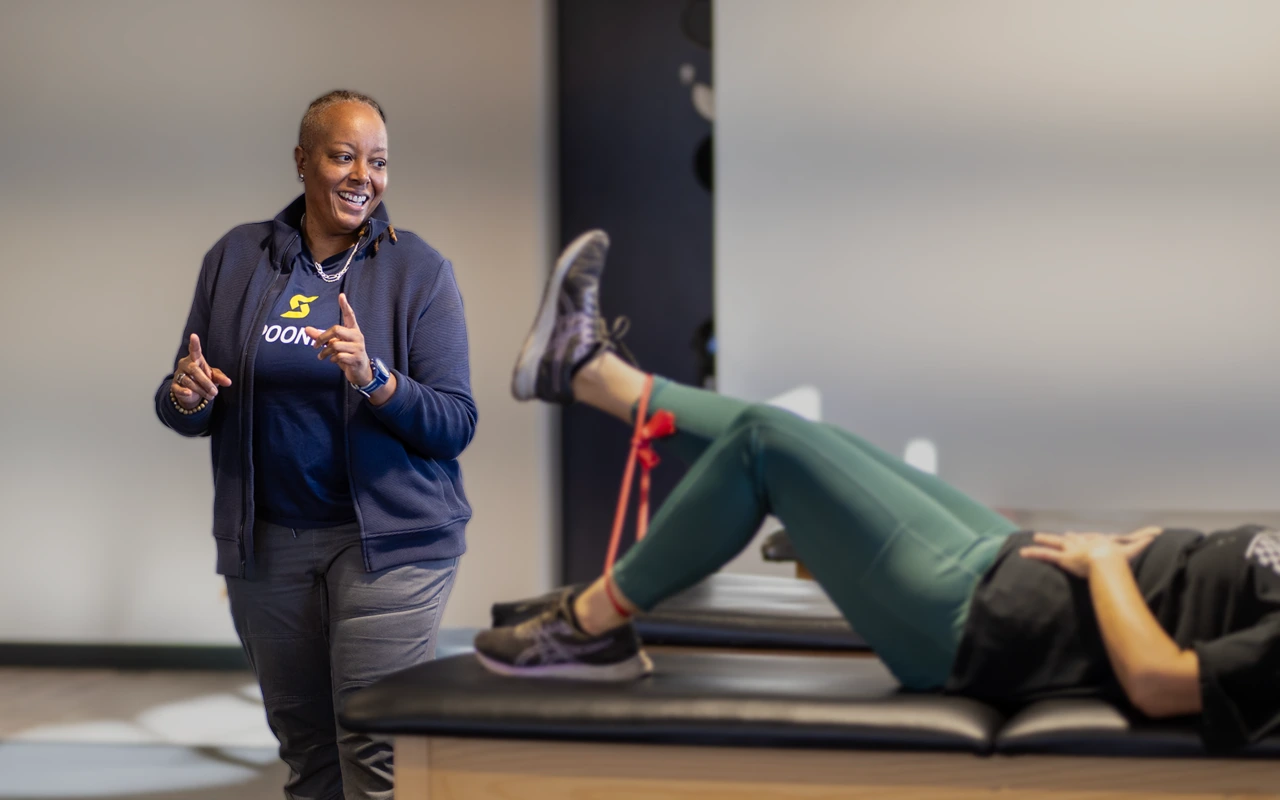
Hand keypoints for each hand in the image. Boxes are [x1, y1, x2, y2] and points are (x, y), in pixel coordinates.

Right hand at [171, 333, 231, 408]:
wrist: (192, 392)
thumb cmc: (203, 378)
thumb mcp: (214, 377)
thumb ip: (220, 378)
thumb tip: (229, 382)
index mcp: (195, 358)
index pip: (195, 350)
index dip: (194, 343)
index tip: (194, 335)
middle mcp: (185, 364)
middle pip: (194, 370)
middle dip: (206, 382)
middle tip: (215, 392)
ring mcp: (179, 374)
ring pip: (188, 381)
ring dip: (201, 390)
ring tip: (211, 396)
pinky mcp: (174, 385)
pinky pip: (177, 388)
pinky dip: (183, 391)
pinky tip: (189, 393)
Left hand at [305, 293, 371, 385]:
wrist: (361, 372)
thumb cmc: (347, 355)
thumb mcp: (334, 344)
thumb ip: (321, 336)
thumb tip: (306, 329)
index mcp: (353, 330)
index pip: (350, 315)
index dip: (345, 306)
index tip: (341, 296)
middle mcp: (357, 336)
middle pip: (336, 329)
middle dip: (322, 337)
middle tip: (315, 345)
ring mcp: (358, 348)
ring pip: (335, 345)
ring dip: (325, 352)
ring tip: (322, 356)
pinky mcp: (356, 358)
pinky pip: (339, 356)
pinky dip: (332, 359)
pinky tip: (332, 360)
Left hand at [1019, 527, 1161, 578]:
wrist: (1107, 559)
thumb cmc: (1119, 556)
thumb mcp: (1134, 547)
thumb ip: (1144, 539)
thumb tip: (1159, 532)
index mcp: (1096, 541)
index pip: (1088, 538)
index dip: (1083, 537)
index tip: (1078, 534)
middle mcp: (1082, 543)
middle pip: (1071, 538)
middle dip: (1066, 537)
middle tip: (1061, 534)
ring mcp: (1071, 550)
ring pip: (1055, 543)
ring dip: (1045, 539)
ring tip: (1035, 536)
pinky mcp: (1062, 558)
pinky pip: (1045, 555)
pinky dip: (1034, 553)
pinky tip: (1022, 553)